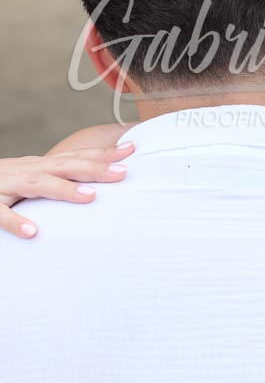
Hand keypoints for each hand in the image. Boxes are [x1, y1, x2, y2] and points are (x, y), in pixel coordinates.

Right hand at [0, 142, 134, 238]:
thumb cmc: (0, 186)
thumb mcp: (30, 179)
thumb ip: (56, 180)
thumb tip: (94, 186)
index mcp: (38, 166)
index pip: (75, 156)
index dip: (103, 153)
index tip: (133, 150)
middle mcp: (25, 170)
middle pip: (64, 165)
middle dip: (95, 167)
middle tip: (124, 172)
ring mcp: (5, 186)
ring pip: (37, 185)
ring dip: (64, 190)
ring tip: (90, 198)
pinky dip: (15, 222)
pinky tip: (33, 232)